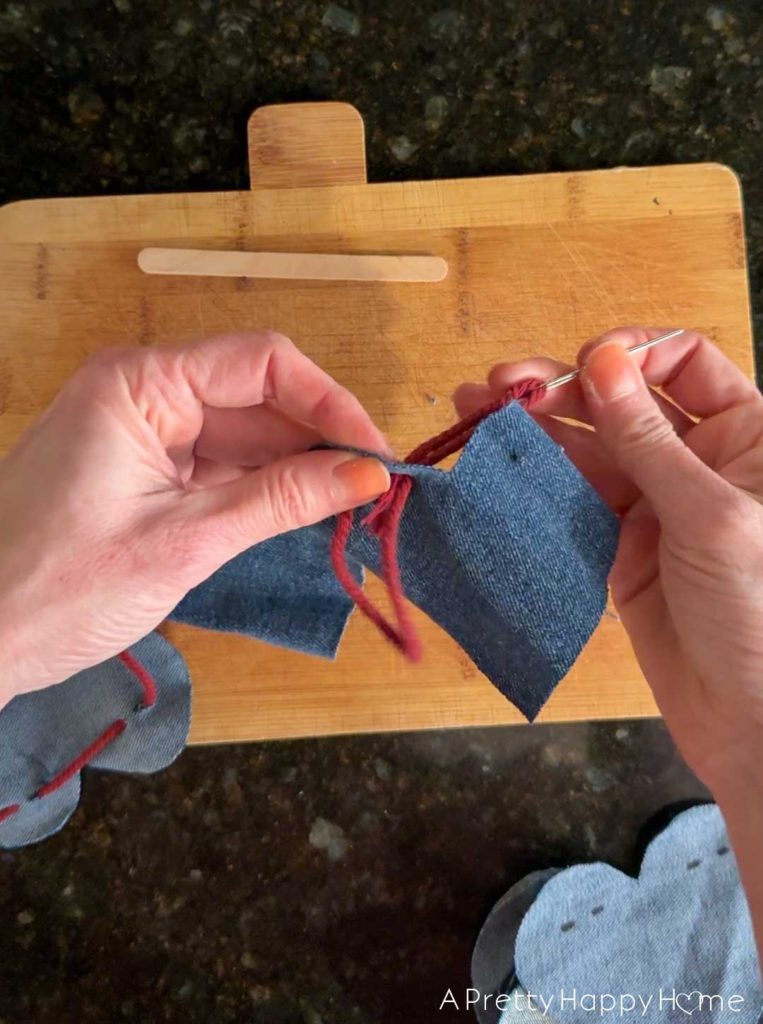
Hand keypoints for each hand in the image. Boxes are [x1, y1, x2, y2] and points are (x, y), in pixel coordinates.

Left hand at [0, 332, 389, 704]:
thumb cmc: (62, 588)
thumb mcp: (187, 540)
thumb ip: (282, 499)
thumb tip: (368, 474)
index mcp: (139, 382)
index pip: (260, 362)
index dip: (330, 402)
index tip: (378, 453)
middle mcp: (142, 392)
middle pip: (257, 396)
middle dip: (320, 438)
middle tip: (378, 487)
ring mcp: (143, 432)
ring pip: (244, 434)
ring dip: (297, 467)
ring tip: (356, 504)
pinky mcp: (145, 471)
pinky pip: (220, 465)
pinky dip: (263, 488)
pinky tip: (308, 510)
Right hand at [455, 327, 762, 791]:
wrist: (749, 718)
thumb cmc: (757, 608)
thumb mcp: (710, 514)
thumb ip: (650, 439)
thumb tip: (602, 360)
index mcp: (747, 435)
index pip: (684, 363)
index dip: (631, 355)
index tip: (582, 368)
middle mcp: (698, 460)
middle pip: (624, 401)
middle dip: (564, 388)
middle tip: (502, 385)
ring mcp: (654, 504)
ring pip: (590, 450)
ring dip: (537, 430)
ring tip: (477, 409)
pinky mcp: (619, 546)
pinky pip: (573, 501)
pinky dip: (537, 483)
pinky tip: (499, 465)